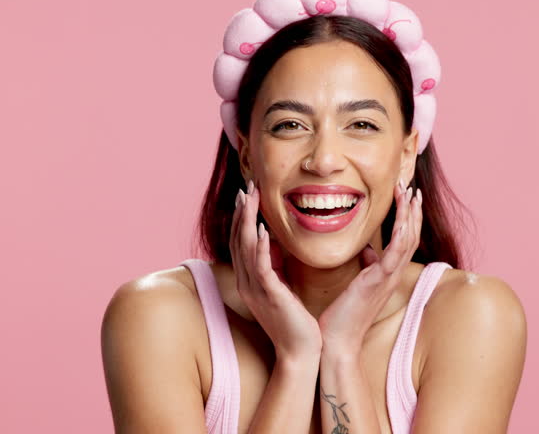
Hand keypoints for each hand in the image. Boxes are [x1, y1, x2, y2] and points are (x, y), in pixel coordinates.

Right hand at [231, 179, 322, 361]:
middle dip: (241, 211)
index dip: (242, 217)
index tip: (247, 194)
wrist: (300, 352)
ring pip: (245, 248)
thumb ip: (276, 267)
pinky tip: (262, 229)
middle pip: (238, 239)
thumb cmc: (295, 322)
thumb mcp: (282, 288)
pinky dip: (260, 246)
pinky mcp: (270, 296)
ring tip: (250, 197)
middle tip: (246, 185)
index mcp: (251, 281)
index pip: (241, 242)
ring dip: (247, 220)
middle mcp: (248, 283)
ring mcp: (256, 289)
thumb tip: (275, 245)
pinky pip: (261, 267)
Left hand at [317, 179, 422, 354]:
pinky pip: (396, 253)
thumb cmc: (343, 314)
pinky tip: (403, 217)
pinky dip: (402, 233)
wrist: (337, 341)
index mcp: (387, 273)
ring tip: (409, 192)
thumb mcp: (357, 283)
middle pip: (411, 234)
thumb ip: (367, 265)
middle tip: (409, 185)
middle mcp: (393, 274)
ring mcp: (388, 277)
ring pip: (408, 240)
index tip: (404, 194)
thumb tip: (368, 250)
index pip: (404, 238)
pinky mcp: (379, 281)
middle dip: (412, 209)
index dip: (407, 215)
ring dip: (410, 214)